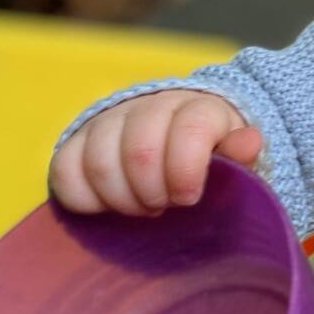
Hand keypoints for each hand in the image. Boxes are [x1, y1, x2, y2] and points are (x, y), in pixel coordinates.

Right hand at [48, 90, 264, 215]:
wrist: (180, 153)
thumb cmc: (214, 168)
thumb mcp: (241, 167)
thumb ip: (244, 159)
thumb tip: (249, 142)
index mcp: (200, 109)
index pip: (189, 130)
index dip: (185, 172)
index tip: (189, 198)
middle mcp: (152, 105)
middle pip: (139, 150)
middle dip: (152, 193)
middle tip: (164, 208)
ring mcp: (110, 120)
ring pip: (99, 161)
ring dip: (121, 199)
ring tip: (143, 208)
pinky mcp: (77, 140)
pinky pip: (64, 169)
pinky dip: (85, 198)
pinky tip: (110, 207)